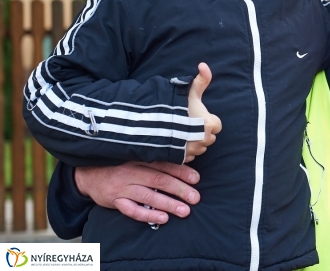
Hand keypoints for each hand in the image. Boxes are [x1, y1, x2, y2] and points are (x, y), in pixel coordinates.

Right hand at [75, 161, 200, 224]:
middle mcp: (132, 172)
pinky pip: (132, 209)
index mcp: (139, 158)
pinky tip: (163, 218)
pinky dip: (148, 214)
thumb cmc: (117, 165)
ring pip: (149, 195)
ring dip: (168, 204)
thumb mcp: (134, 156)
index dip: (181, 171)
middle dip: (179, 189)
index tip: (196, 178)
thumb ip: (154, 160)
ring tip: (185, 210)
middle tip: (195, 198)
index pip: (164, 164)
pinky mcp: (115, 200)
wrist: (87, 174)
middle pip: (159, 180)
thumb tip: (183, 163)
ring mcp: (123, 187)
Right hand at [185, 63, 221, 162]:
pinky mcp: (182, 158)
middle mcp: (204, 139)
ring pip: (199, 148)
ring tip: (181, 132)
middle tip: (189, 124)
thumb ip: (201, 80)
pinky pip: (188, 156)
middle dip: (202, 132)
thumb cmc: (175, 108)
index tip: (197, 117)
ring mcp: (193, 151)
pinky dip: (184, 151)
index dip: (207, 120)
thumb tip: (204, 65)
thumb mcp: (189, 92)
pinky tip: (176, 142)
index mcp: (209, 124)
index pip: (217, 125)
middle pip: (209, 137)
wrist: (154, 126)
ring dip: (194, 142)